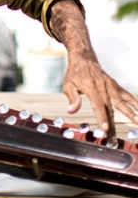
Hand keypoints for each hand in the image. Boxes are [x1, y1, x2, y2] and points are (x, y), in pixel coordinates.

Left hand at [50, 0, 137, 142]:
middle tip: (114, 139)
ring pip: (121, 101)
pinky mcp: (115, 85)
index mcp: (91, 87)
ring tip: (137, 123)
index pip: (97, 104)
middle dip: (112, 124)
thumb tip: (71, 111)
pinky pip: (126, 94)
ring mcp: (110, 85)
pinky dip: (134, 102)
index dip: (101, 116)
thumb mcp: (68, 84)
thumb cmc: (75, 73)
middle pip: (110, 107)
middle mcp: (103, 86)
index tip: (105, 128)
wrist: (84, 58)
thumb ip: (72, 98)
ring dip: (129, 113)